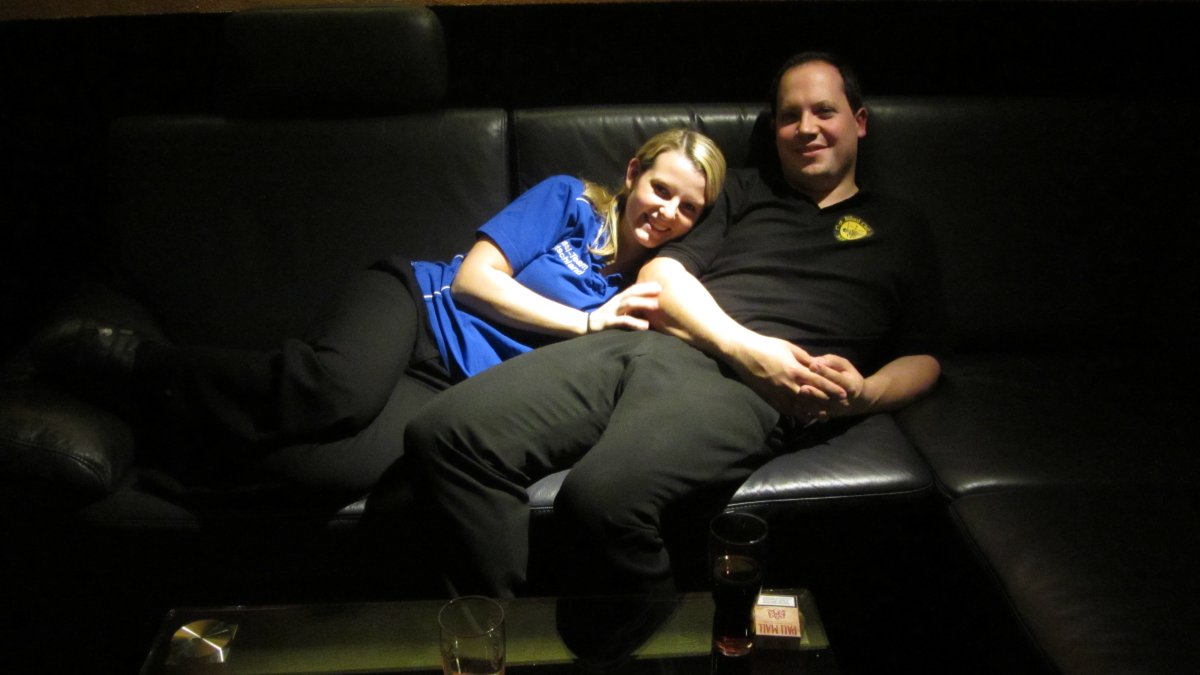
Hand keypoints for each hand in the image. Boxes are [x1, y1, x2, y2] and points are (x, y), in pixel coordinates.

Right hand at [587, 282, 661, 331]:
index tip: (659, 284)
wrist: (586, 324)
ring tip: (656, 305)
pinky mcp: (609, 322)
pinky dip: (635, 323)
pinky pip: (624, 321)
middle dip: (646, 290)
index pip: (633, 289)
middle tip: (660, 289)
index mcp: (619, 299)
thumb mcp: (618, 310)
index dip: (645, 285)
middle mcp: (616, 302)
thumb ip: (630, 308)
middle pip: (632, 293)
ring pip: (629, 304)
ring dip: (643, 303)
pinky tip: (645, 326)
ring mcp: (612, 311)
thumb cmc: (606, 318)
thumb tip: (646, 307)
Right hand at [730, 334, 847, 415]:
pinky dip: (795, 414)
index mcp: (795, 370)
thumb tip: (816, 366)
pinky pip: (785, 409)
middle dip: (827, 403)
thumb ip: (804, 359)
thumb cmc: (767, 346)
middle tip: (840, 408)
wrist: (743, 353)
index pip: (819, 382)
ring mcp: (778, 393)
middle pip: (812, 398)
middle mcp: (789, 385)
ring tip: (824, 417)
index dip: (833, 389)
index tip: (844, 394)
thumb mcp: (789, 348)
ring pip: (799, 408)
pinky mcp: (769, 397)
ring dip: (813, 412)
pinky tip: (802, 417)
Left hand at [793, 354, 865, 423]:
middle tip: (803, 387)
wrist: (857, 399)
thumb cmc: (847, 376)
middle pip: (829, 395)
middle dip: (815, 391)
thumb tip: (816, 361)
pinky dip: (808, 410)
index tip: (812, 365)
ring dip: (809, 402)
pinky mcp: (830, 415)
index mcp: (850, 384)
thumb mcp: (844, 365)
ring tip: (798, 395)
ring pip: (822, 406)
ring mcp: (837, 408)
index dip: (825, 371)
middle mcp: (844, 398)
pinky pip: (818, 414)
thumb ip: (831, 362)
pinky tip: (797, 405)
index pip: (837, 378)